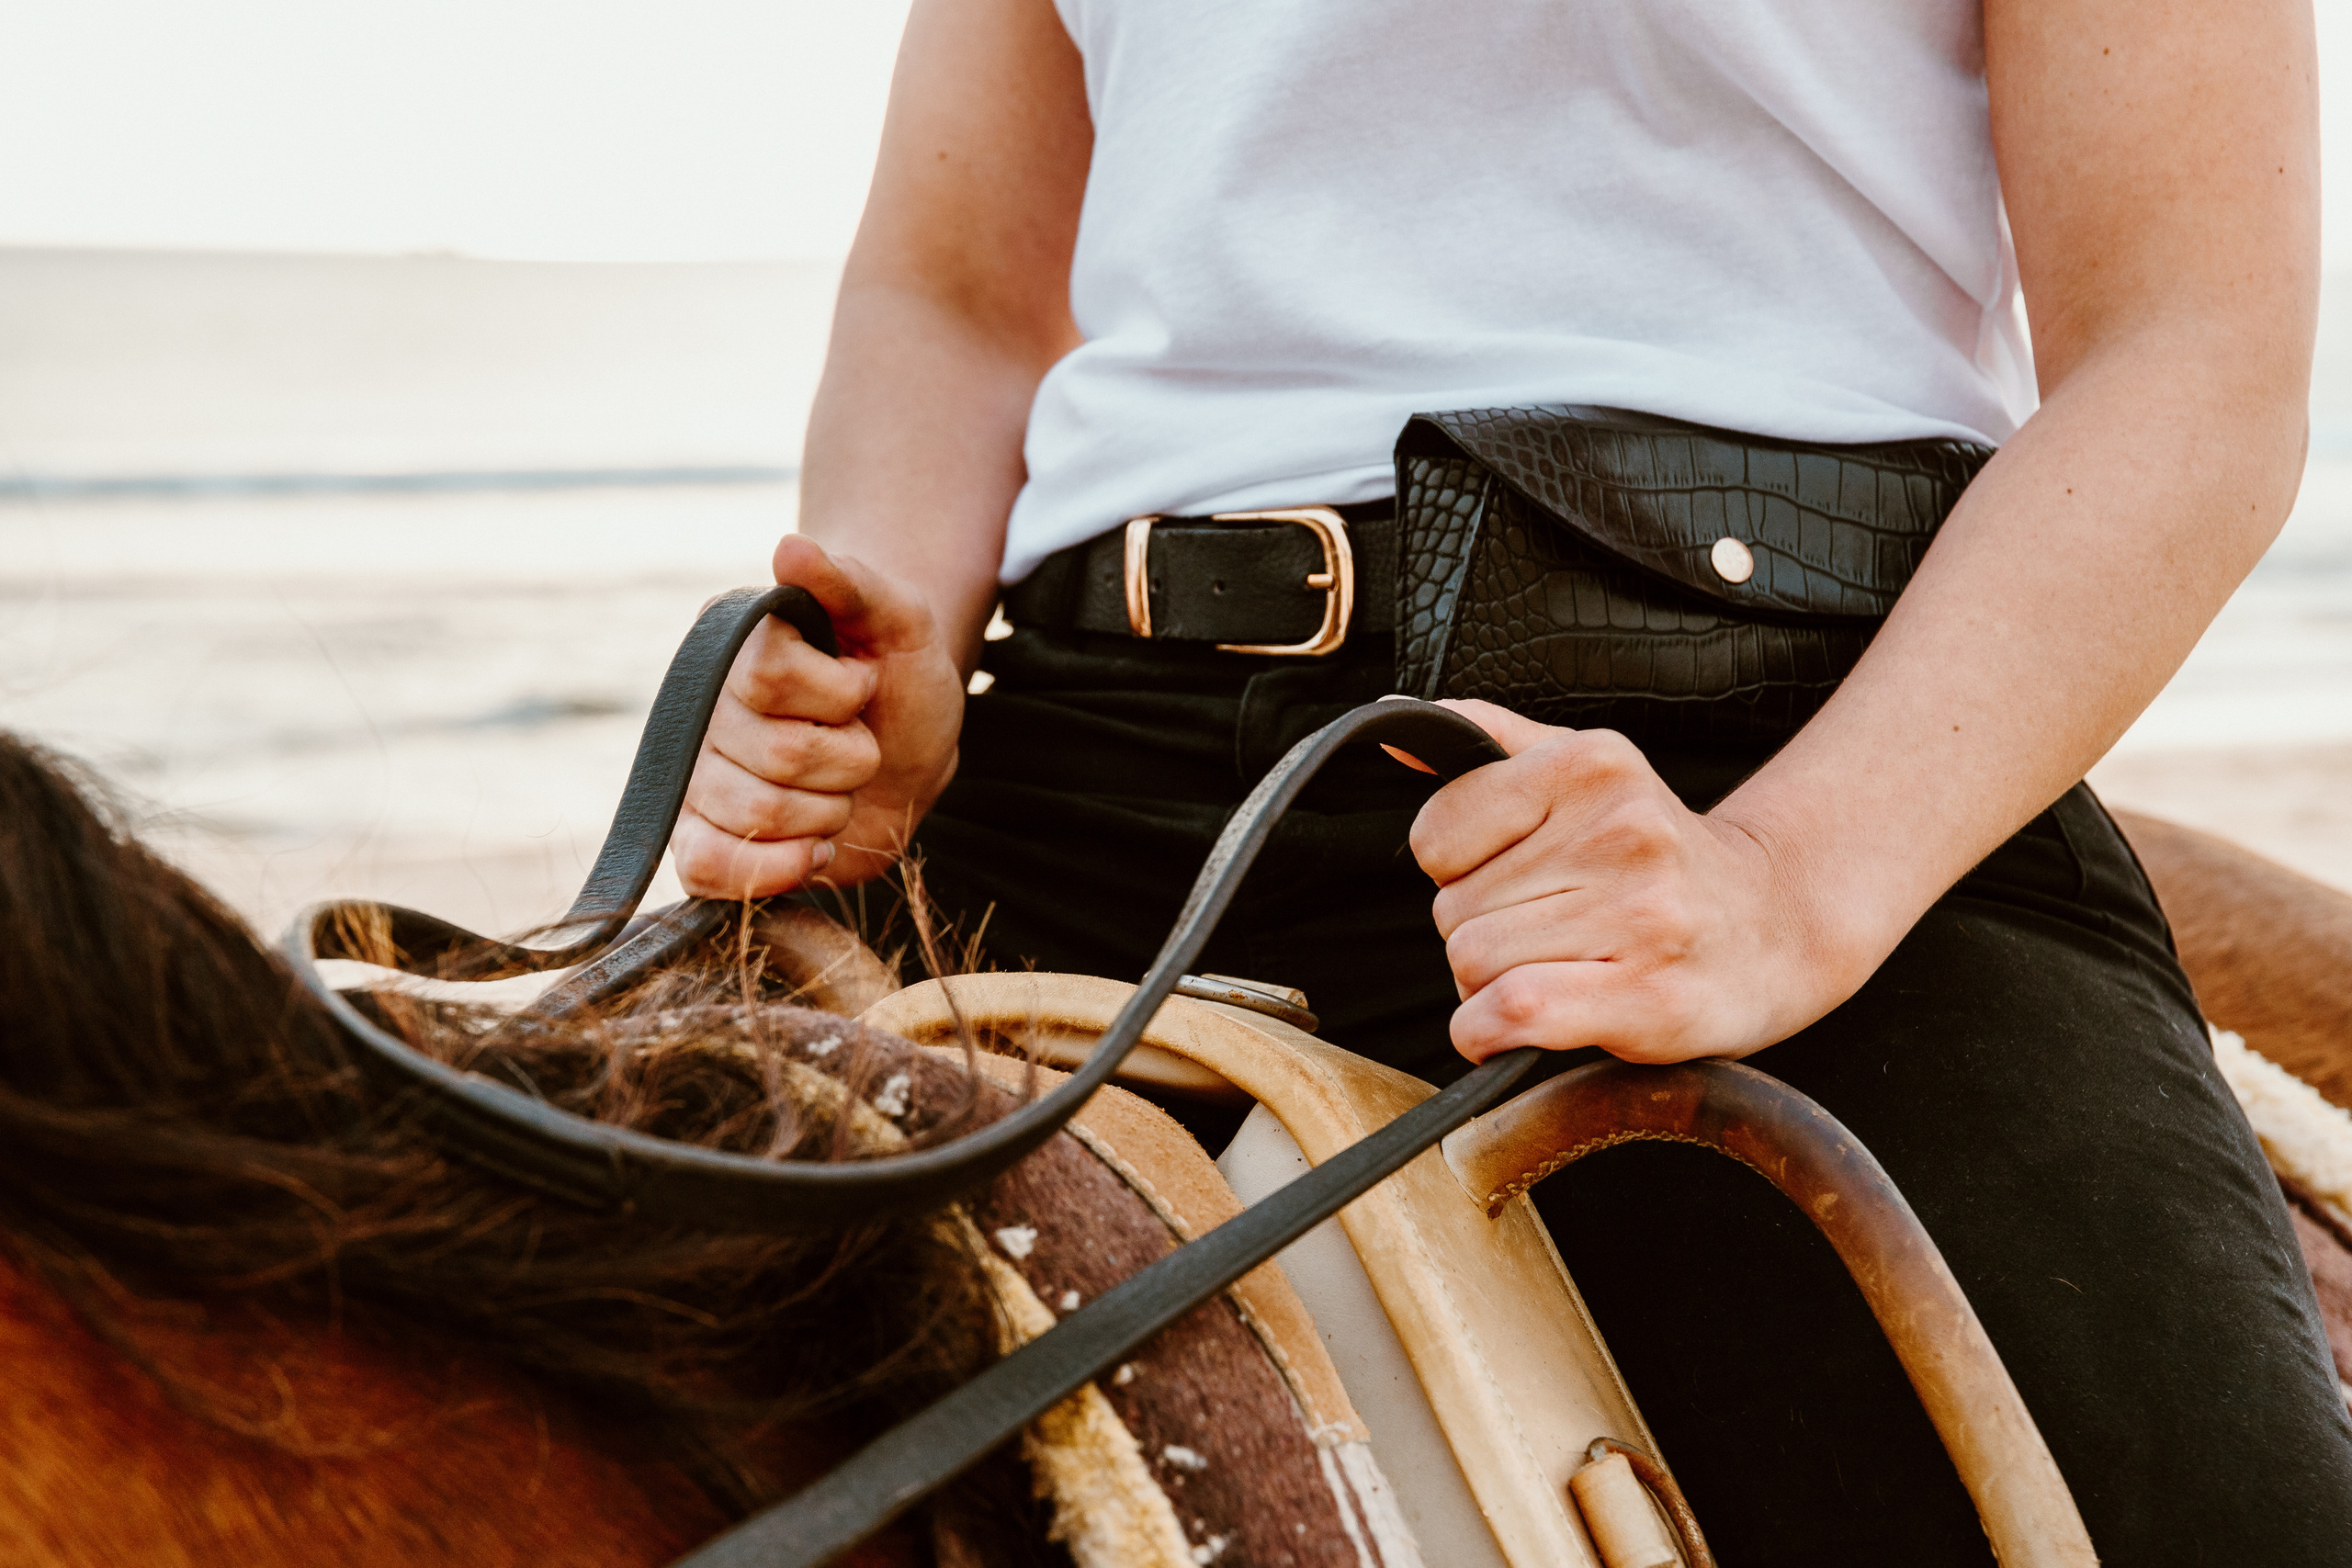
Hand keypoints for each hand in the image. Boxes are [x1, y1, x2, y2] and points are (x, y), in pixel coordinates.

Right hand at [673, 535, 963, 897]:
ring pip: (755, 816)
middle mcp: (705, 713)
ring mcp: (701, 781)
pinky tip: (812, 845)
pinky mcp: (708, 842)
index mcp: (738, 647)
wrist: (909, 750)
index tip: (863, 686)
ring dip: (828, 812)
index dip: (838, 694)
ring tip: (839, 789)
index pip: (770, 677)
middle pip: (776, 754)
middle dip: (848, 760)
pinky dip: (775, 868)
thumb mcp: (901, 620)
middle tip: (858, 744)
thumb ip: (852, 581)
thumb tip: (789, 548)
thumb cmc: (903, 676)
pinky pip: (706, 871)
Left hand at [1405, 701, 1871, 1064]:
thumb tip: (1394, 731)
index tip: (1513, 881)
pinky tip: (1522, 1025)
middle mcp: (1621, 829)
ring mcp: (1640, 914)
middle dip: (1480, 935)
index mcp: (1592, 761)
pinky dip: (1489, 1033)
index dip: (1457, 873)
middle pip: (1452, 910)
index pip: (1435, 834)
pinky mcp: (1650, 994)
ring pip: (1472, 965)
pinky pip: (1510, 1012)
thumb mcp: (1589, 773)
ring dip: (1491, 988)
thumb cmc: (1662, 857)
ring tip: (1561, 969)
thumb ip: (1489, 745)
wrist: (1779, 926)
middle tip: (1549, 934)